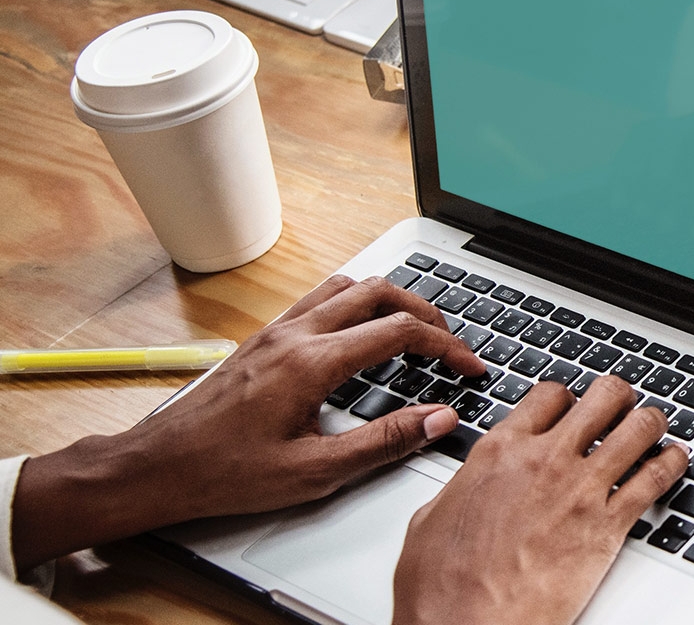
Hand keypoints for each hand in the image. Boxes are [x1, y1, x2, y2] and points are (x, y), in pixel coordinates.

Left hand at [10, 275, 485, 571]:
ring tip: (414, 329)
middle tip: (450, 341)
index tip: (469, 367)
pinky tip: (361, 334)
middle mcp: (294, 335)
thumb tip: (438, 419)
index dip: (447, 347)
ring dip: (389, 300)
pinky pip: (319, 299)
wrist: (158, 468)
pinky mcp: (263, 339)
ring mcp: (276, 331)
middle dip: (425, 311)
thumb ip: (385, 441)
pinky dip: (355, 304)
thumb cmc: (225, 473)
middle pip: (378, 292)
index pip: (399, 332)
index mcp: (312, 362)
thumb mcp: (316, 470)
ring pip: (347, 286)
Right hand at [393, 376, 689, 624]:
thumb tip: (472, 482)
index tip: (574, 406)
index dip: (568, 397)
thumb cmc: (444, 586)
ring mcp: (580, 490)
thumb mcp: (433, 518)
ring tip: (655, 426)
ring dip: (651, 422)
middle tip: (623, 405)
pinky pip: (655, 478)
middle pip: (602, 398)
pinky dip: (673, 463)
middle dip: (618, 397)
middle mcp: (544, 460)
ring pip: (637, 428)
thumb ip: (465, 486)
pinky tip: (676, 460)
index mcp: (500, 452)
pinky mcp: (608, 526)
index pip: (550, 395)